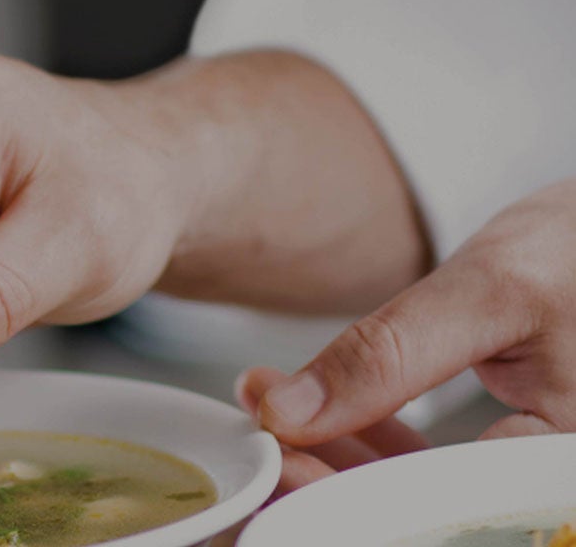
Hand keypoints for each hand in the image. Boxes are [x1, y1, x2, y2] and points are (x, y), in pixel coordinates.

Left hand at [236, 178, 575, 496]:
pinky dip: (368, 445)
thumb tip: (287, 411)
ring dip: (335, 458)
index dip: (339, 496)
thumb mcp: (488, 292)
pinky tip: (318, 409)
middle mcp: (544, 493)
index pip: (431, 511)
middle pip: (412, 518)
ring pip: (410, 500)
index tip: (276, 453)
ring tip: (275, 406)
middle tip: (264, 430)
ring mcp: (520, 481)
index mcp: (561, 473)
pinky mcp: (501, 459)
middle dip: (325, 479)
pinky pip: (425, 473)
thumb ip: (390, 356)